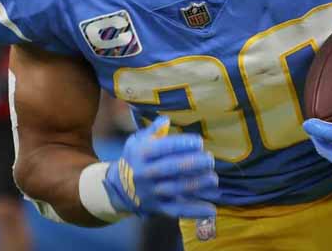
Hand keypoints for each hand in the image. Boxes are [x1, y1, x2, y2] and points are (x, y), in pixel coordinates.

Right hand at [104, 116, 218, 218]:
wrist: (118, 188)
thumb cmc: (134, 159)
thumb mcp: (136, 141)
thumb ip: (153, 131)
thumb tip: (166, 120)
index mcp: (141, 154)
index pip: (163, 148)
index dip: (182, 144)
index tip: (199, 142)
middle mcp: (146, 173)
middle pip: (171, 168)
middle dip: (193, 163)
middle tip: (210, 159)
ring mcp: (152, 192)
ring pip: (176, 189)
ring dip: (197, 184)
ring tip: (213, 179)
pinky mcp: (158, 208)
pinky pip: (177, 210)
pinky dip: (194, 211)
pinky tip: (211, 209)